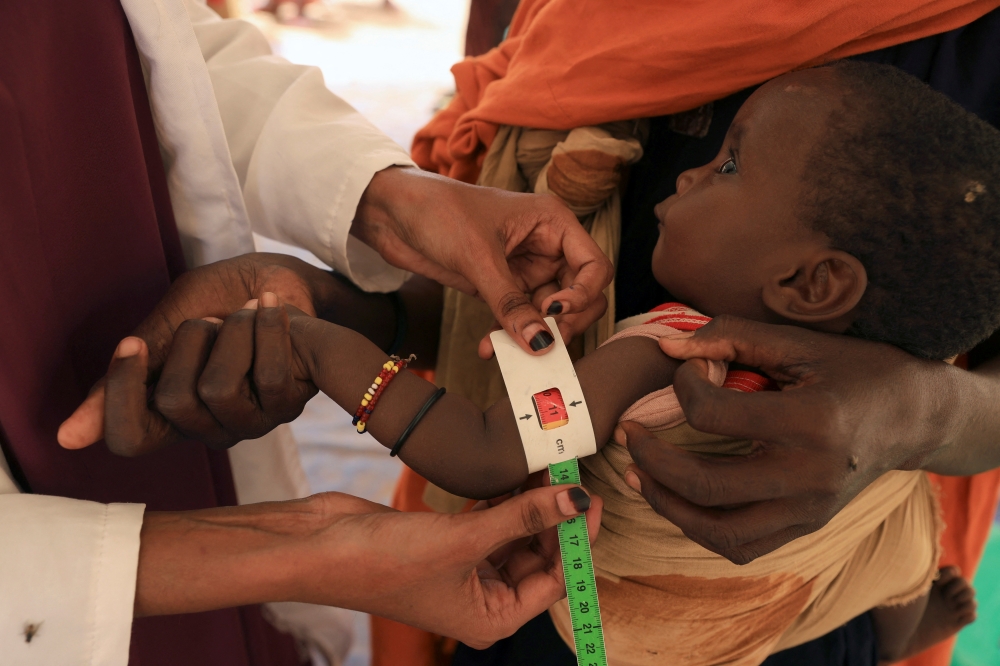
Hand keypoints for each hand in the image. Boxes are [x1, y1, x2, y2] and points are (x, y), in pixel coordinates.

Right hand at [57, 254, 330, 453]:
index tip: (133, 344)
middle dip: (190, 339)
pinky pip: (270, 376)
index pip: (130, 439)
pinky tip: (269, 307)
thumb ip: (129, 374)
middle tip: (212, 316)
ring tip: (246, 310)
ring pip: (219, 391)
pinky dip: (267, 326)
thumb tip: (67, 436)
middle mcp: (207, 427)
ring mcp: (249, 421)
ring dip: (232, 332)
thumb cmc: (224, 298)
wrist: (285, 278)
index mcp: (169, 411)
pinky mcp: (288, 403)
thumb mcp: (169, 323)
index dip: (121, 395)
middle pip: (173, 404)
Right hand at [136, 484, 602, 647]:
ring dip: (529, 503)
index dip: (577, 540)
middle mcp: (482, 598)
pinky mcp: (446, 541)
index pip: (554, 580)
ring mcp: (463, 569)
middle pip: (538, 556)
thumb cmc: (383, 562)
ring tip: (547, 465)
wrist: (319, 546)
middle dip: (555, 517)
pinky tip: (514, 474)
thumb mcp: (463, 541)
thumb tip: (575, 500)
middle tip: (571, 472)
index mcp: (492, 618)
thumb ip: (521, 519)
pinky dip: (502, 500)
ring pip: (514, 535)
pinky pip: (489, 521)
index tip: (592, 499)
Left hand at [352, 167, 612, 355]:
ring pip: (547, 314)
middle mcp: (546, 246)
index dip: (583, 296)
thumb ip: (510, 302)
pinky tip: (488, 347)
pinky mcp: (501, 286)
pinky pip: (518, 319)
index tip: (554, 314)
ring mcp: (524, 268)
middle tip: (539, 343)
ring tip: (503, 350)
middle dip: (563, 323)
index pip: (594, 267)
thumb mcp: (478, 256)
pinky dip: (509, 336)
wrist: (390, 212)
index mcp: (553, 222)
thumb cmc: (437, 211)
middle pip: (579, 296)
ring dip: (530, 336)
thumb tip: (540, 343)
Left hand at [617, 316, 963, 564]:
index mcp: (810, 422)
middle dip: (651, 458)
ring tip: (639, 474)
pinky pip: (741, 546)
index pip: (713, 415)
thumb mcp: (798, 342)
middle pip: (705, 484)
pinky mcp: (806, 527)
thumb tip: (666, 348)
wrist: (914, 416)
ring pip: (718, 532)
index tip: (689, 369)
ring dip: (666, 505)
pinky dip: (699, 528)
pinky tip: (677, 498)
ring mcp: (809, 511)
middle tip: (628, 432)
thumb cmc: (855, 369)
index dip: (684, 386)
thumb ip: (731, 337)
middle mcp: (810, 477)